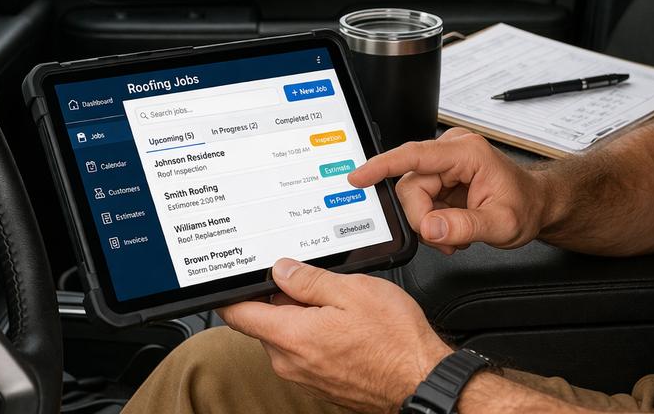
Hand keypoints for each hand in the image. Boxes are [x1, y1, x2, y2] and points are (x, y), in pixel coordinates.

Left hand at [219, 258, 451, 413]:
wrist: (421, 379)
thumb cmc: (394, 340)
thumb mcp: (354, 291)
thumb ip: (310, 279)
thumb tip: (281, 270)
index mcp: (291, 336)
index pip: (237, 314)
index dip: (233, 292)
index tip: (237, 277)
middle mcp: (290, 362)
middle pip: (265, 322)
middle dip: (282, 299)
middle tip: (317, 282)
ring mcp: (304, 377)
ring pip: (287, 337)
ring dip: (303, 317)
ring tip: (340, 306)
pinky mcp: (319, 384)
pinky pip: (304, 353)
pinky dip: (316, 335)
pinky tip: (346, 327)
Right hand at [348, 128, 545, 254]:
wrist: (535, 204)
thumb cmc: (525, 206)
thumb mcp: (501, 224)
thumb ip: (465, 227)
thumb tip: (431, 228)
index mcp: (467, 153)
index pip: (415, 156)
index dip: (382, 166)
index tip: (359, 177)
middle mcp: (452, 151)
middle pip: (411, 185)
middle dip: (423, 218)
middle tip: (446, 238)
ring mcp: (445, 163)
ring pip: (412, 195)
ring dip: (428, 221)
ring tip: (454, 234)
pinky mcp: (440, 176)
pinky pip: (420, 200)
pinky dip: (431, 219)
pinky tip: (450, 227)